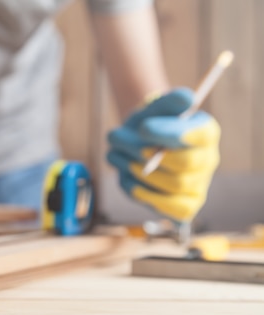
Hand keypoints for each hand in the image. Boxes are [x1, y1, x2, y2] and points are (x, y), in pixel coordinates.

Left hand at [106, 87, 220, 221]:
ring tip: (117, 154)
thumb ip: (169, 101)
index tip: (144, 127)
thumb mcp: (155, 107)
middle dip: (149, 154)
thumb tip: (186, 98)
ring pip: (173, 185)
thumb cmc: (150, 123)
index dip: (171, 133)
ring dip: (138, 170)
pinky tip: (125, 174)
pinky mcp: (182, 206)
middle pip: (186, 164)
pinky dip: (138, 190)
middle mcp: (207, 160)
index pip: (201, 135)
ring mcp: (196, 185)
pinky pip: (165, 206)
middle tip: (123, 144)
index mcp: (206, 132)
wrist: (138, 142)